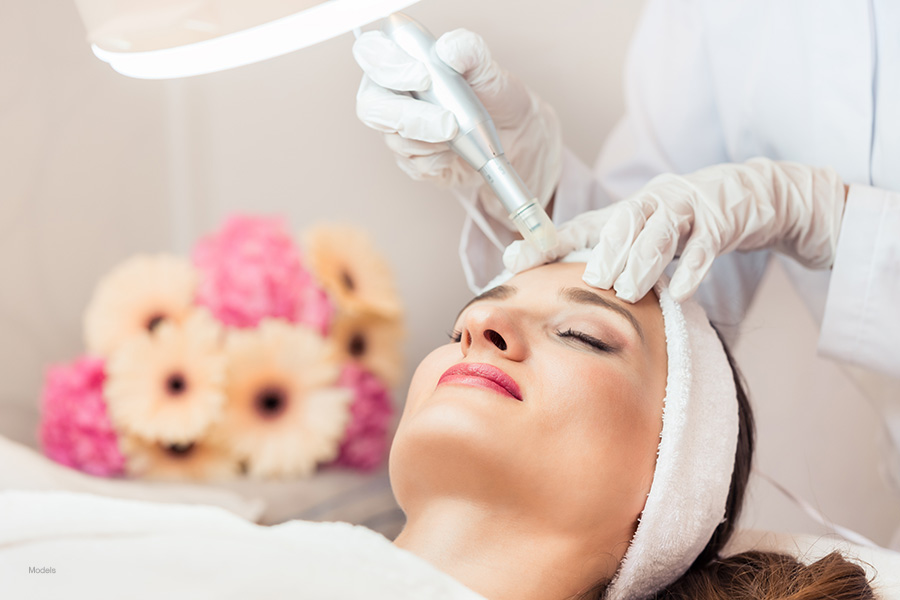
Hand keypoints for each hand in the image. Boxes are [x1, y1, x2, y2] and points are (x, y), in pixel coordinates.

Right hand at [353, 28, 561, 224]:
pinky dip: (440, 160)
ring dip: (432, 140)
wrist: (512, 134)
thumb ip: (468, 48)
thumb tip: (447, 49)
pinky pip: (414, 165)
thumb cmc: (492, 95)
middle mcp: (391, 94)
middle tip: (448, 123)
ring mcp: (397, 130)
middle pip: (370, 106)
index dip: (387, 65)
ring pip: (395, 140)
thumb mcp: (487, 66)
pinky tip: (455, 151)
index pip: (370, 53)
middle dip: (409, 118)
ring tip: (459, 132)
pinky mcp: (410, 161)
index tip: (423, 76)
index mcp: (401, 59)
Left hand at [503, 158, 845, 301]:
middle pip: (620, 222)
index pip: (578, 227)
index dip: (545, 243)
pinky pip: (706, 243)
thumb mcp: (642, 238)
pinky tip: (679, 293)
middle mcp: (649, 204)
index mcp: (624, 213)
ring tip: (627, 290)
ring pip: (659, 230)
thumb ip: (610, 262)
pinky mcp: (722, 219)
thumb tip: (567, 299)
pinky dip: (693, 268)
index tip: (511, 262)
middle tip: (592, 281)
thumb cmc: (684, 224)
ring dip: (641, 261)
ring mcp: (686, 209)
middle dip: (604, 251)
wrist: (751, 195)